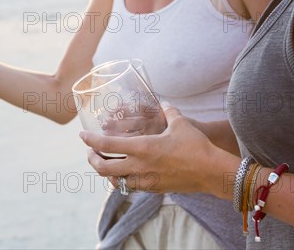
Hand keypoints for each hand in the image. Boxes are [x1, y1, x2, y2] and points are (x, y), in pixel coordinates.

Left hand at [80, 104, 231, 193]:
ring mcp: (146, 180)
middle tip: (90, 152)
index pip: (106, 144)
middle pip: (103, 167)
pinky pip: (131, 187)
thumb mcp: (180, 124)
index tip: (82, 136)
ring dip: (106, 172)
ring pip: (115, 180)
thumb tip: (165, 104)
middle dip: (92, 159)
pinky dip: (123, 180)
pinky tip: (125, 173)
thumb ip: (169, 112)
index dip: (90, 140)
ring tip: (106, 162)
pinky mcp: (154, 189)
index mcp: (142, 147)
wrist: (211, 171)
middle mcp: (139, 166)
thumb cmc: (196, 146)